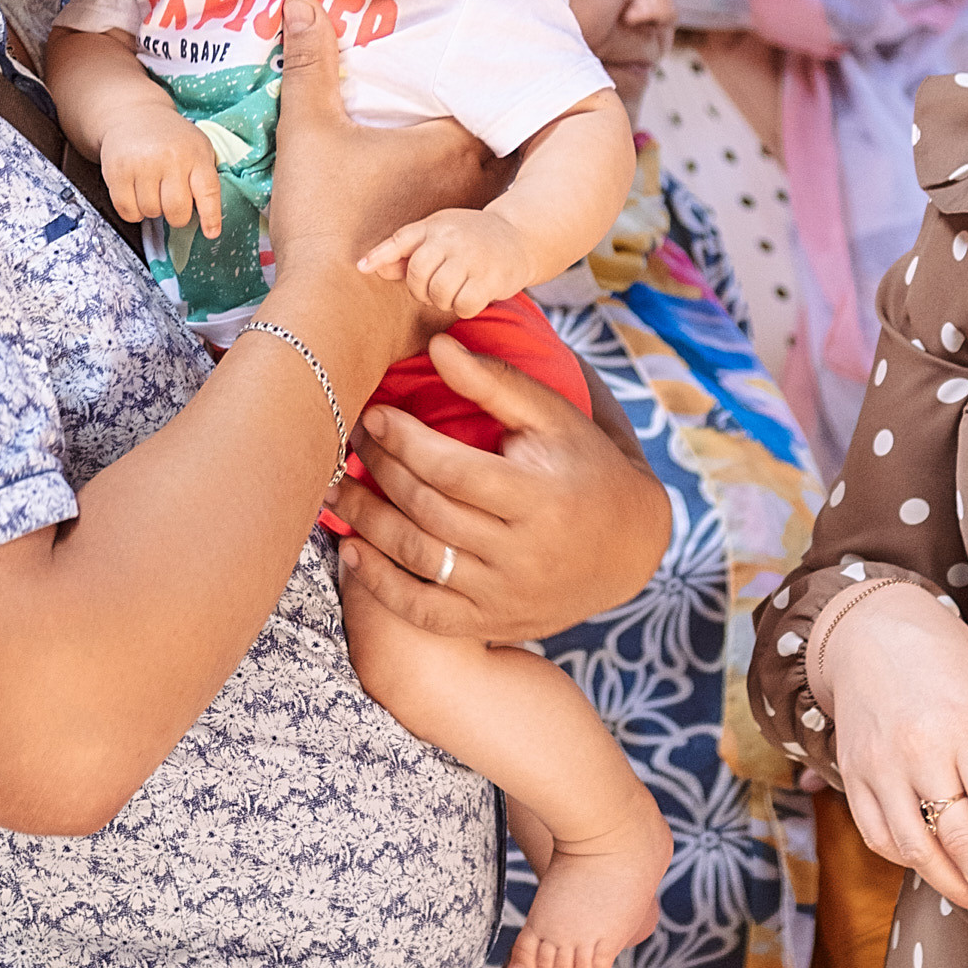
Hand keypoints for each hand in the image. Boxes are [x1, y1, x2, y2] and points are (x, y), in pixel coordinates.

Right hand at [98, 104, 225, 237]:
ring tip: (152, 190)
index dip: (211, 217)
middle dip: (176, 216)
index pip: (209, 191)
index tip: (211, 233)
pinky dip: (132, 211)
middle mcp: (171, 158)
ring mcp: (143, 164)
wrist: (134, 114)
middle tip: (172, 204)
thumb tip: (209, 222)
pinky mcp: (118, 171)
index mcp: (196, 153)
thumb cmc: (171, 139)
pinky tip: (135, 194)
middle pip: (176, 211)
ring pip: (150, 212)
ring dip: (152, 210)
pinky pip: (127, 211)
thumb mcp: (197, 148)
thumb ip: (205, 178)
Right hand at [265, 0, 492, 380]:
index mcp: (448, 146)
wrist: (332, 313)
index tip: (477, 75)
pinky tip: (453, 233)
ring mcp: (470, 236)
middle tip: (477, 118)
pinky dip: (473, 238)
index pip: (486, 104)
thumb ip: (308, 65)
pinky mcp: (460, 277)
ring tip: (464, 173)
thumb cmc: (325, 217)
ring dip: (481, 188)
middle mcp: (472, 188)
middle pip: (495, 151)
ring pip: (490, 201)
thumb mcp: (308, 131)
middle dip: (487, 136)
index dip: (481, 89)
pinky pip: (478, 249)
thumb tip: (301, 0)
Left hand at [338, 330, 668, 639]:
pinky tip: (350, 550)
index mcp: (540, 497)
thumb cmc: (586, 464)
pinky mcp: (491, 623)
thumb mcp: (553, 417)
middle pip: (428, 511)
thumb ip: (495, 381)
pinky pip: (422, 611)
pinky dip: (379, 584)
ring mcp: (505, 595)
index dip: (404, 441)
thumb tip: (437, 344)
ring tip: (335, 488)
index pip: (451, 469)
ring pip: (418, 559)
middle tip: (349, 443)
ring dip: (366, 523)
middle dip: (380, 473)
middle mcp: (522, 553)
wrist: (631, 546)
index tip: (374, 415)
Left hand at [357, 204, 531, 321]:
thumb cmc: (470, 239)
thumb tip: (369, 267)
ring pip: (439, 293)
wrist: (519, 236)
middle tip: (436, 287)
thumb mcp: (437, 236)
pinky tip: (472, 296)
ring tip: (455, 290)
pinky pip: (464, 305)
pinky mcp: (491, 277)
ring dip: (444, 300)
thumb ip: (405, 253)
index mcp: (435, 226)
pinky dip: (464, 307)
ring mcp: (472, 257)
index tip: (361, 268)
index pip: (402, 240)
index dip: (380, 255)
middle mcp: (451, 238)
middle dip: (422, 290)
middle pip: (418, 275)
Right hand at [812, 583, 967, 929]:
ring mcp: (878, 765)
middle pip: (959, 839)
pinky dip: (909, 862)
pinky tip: (936, 869)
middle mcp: (916, 750)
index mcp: (963, 726)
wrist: (865, 627)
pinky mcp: (850, 774)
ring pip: (915, 848)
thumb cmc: (945, 656)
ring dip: (953, 885)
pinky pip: (879, 835)